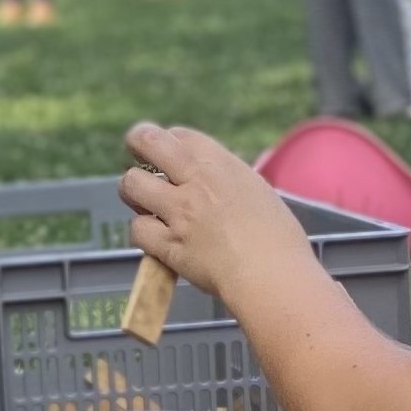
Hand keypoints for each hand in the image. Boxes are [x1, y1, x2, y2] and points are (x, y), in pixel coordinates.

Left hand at [117, 121, 313, 303]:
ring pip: (131, 184)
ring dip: (133, 192)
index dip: (167, 140)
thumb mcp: (258, 194)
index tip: (166, 152)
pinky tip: (155, 239)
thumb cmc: (278, 240)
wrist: (272, 276)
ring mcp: (179, 212)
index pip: (180, 135)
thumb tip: (215, 184)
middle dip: (136, 142)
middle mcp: (196, 182)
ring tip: (143, 203)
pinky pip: (137, 229)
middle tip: (135, 154)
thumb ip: (229, 183)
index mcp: (221, 166)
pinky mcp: (168, 245)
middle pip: (149, 142)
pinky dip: (142, 234)